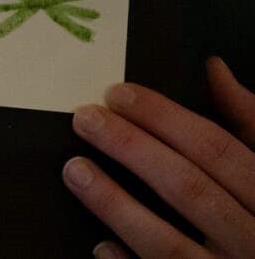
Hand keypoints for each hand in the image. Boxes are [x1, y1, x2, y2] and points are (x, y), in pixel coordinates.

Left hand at [63, 57, 254, 257]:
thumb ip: (249, 123)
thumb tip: (215, 69)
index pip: (218, 150)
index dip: (166, 118)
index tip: (117, 94)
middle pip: (189, 189)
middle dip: (132, 149)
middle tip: (85, 119)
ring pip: (168, 244)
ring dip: (116, 205)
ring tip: (74, 169)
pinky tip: (100, 244)